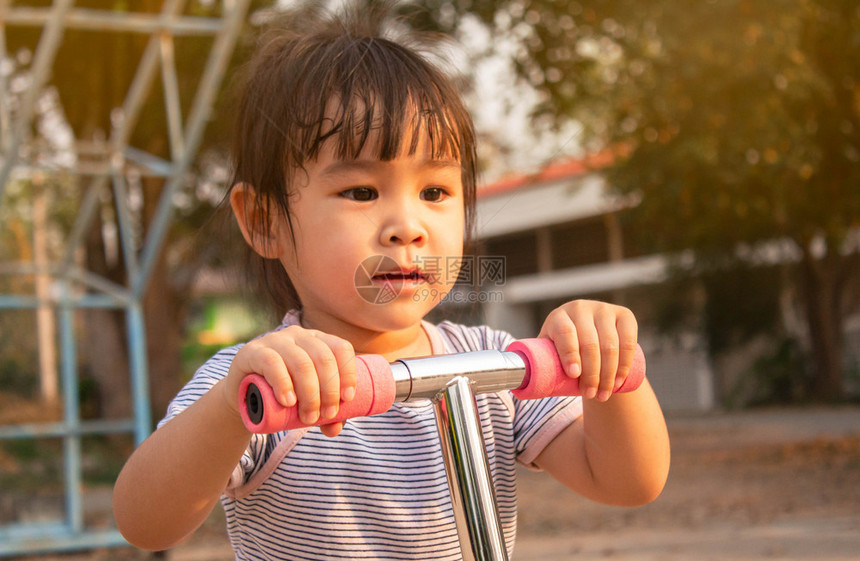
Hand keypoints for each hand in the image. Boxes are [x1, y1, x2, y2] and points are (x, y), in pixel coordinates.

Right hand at [224, 325, 357, 436]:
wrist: (244, 397)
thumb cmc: (284, 397)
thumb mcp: (308, 404)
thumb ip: (325, 416)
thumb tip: (335, 428)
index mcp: (318, 341)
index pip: (341, 349)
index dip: (348, 373)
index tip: (347, 399)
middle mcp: (299, 335)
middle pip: (323, 358)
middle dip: (329, 391)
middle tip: (326, 416)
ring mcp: (275, 340)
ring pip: (301, 362)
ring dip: (310, 393)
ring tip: (308, 417)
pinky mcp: (252, 352)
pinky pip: (272, 362)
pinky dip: (284, 383)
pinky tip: (288, 401)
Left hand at [538, 300, 637, 401]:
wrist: (590, 339)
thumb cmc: (562, 352)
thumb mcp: (549, 353)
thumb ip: (535, 365)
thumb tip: (516, 383)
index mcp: (558, 317)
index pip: (564, 332)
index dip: (569, 354)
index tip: (573, 375)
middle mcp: (580, 308)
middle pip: (589, 343)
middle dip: (591, 374)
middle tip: (589, 395)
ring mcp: (604, 310)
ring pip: (610, 345)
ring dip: (608, 374)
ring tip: (603, 395)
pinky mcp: (624, 315)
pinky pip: (628, 341)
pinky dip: (625, 363)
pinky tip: (619, 380)